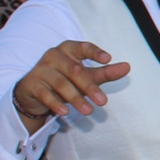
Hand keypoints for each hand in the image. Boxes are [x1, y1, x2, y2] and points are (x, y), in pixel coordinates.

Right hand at [13, 40, 130, 131]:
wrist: (34, 92)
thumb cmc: (66, 80)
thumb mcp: (87, 76)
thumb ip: (106, 72)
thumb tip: (127, 67)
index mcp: (69, 49)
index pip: (83, 47)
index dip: (94, 53)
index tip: (108, 59)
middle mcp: (54, 55)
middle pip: (75, 70)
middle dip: (89, 87)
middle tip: (104, 102)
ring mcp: (41, 69)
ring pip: (61, 84)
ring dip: (76, 98)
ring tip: (89, 111)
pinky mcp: (31, 84)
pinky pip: (45, 94)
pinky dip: (56, 103)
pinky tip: (66, 112)